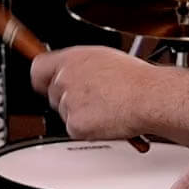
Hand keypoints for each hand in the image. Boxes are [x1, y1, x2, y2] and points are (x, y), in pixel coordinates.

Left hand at [30, 46, 154, 140]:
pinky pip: (75, 130)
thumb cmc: (136, 79)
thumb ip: (82, 65)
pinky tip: (106, 120)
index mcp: (72, 58)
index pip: (38, 68)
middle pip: (52, 95)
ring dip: (82, 114)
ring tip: (107, 108)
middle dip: (68, 100)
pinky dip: (90, 130)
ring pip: (65, 114)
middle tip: (92, 99)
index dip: (42, 79)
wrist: (150, 97)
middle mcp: (66, 79)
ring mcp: (69, 103)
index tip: (46, 84)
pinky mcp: (75, 125)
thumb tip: (74, 71)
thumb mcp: (104, 58)